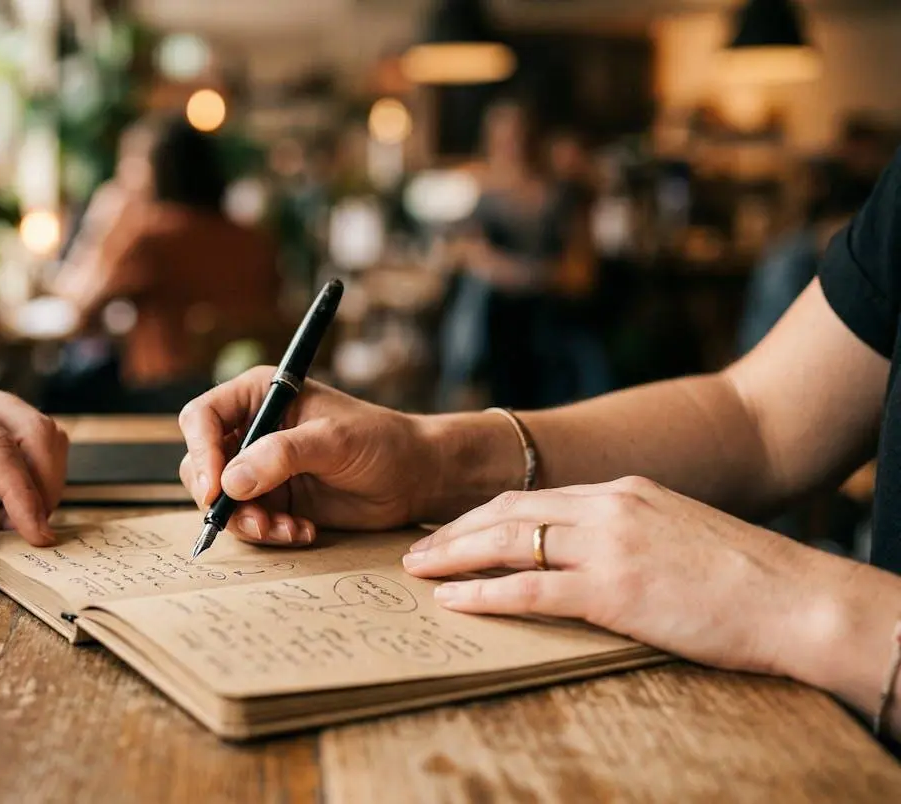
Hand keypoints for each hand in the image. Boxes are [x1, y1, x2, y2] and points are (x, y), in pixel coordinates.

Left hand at [0, 368, 66, 562]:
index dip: (23, 491)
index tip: (35, 534)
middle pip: (34, 431)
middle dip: (44, 485)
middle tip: (36, 538)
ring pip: (40, 439)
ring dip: (43, 483)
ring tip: (17, 528)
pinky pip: (26, 454)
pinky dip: (32, 485)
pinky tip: (11, 517)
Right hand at [177, 367, 431, 545]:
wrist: (413, 478)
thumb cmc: (380, 442)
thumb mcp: (332, 440)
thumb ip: (282, 455)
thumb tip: (230, 482)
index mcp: (258, 396)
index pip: (202, 418)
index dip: (201, 452)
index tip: (216, 489)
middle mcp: (251, 430)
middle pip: (201, 464)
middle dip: (221, 499)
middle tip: (255, 521)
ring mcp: (259, 468)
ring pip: (222, 500)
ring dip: (247, 523)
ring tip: (287, 531)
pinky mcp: (273, 500)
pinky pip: (249, 522)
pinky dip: (268, 533)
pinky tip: (303, 533)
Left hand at [401, 476, 846, 675]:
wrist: (795, 597)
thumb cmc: (742, 575)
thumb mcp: (675, 531)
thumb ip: (626, 530)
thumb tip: (585, 552)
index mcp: (621, 492)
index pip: (530, 496)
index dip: (480, 514)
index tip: (447, 529)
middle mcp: (608, 507)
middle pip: (506, 510)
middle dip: (453, 530)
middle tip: (412, 549)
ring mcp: (609, 546)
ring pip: (509, 542)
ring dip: (454, 556)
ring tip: (417, 570)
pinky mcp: (614, 589)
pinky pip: (530, 590)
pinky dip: (484, 593)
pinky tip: (452, 600)